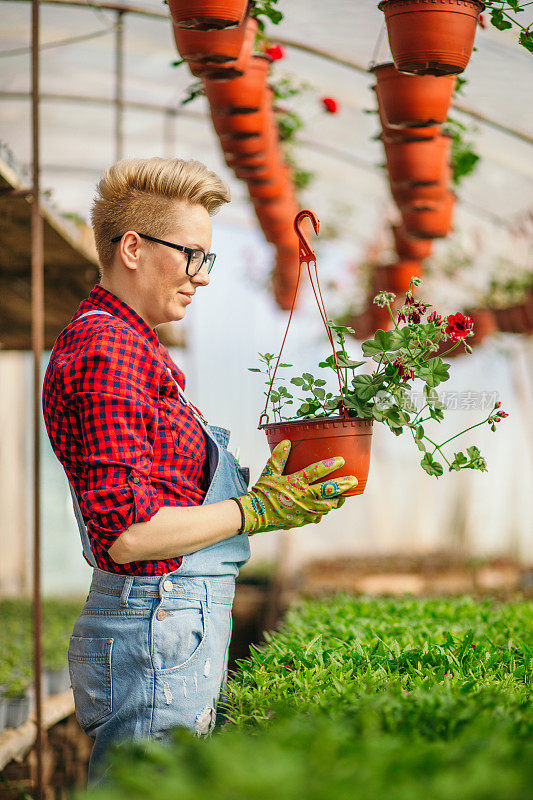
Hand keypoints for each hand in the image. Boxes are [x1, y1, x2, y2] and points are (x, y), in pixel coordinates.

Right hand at [235, 440, 357, 534]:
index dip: (331, 465)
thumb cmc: (262, 491)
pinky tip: (324, 507)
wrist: (255, 514)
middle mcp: (304, 497)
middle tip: (354, 480)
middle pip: (329, 490)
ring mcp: (305, 511)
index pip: (317, 471)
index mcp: (296, 482)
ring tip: (343, 495)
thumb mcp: (269, 472)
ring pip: (328, 505)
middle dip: (344, 485)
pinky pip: (318, 516)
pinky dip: (323, 511)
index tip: (341, 460)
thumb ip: (279, 457)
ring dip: (336, 500)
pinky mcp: (303, 521)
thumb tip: (286, 441)